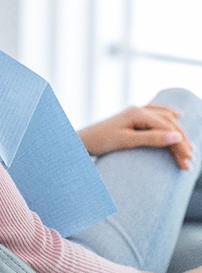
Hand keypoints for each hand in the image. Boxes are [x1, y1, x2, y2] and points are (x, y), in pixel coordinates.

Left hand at [78, 104, 192, 169]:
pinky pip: (156, 113)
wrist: (83, 140)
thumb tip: (176, 136)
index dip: (180, 145)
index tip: (188, 162)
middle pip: (168, 124)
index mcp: (137, 113)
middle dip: (181, 142)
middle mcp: (138, 110)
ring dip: (178, 134)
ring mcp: (135, 112)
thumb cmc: (101, 141)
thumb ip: (151, 138)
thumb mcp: (127, 141)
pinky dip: (169, 116)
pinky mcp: (132, 117)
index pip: (167, 128)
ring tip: (190, 150)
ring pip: (164, 120)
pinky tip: (179, 115)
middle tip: (190, 162)